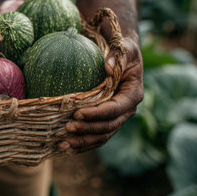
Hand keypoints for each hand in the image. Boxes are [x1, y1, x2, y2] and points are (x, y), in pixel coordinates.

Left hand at [58, 37, 143, 153]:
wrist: (122, 56)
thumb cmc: (122, 50)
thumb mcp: (124, 48)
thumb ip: (118, 56)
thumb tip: (107, 67)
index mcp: (132, 94)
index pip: (116, 109)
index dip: (98, 114)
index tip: (78, 113)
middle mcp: (126, 109)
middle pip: (108, 126)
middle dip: (88, 130)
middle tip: (67, 128)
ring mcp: (117, 117)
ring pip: (101, 135)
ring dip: (83, 142)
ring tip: (63, 145)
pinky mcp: (106, 120)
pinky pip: (95, 135)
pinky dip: (82, 143)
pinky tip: (66, 147)